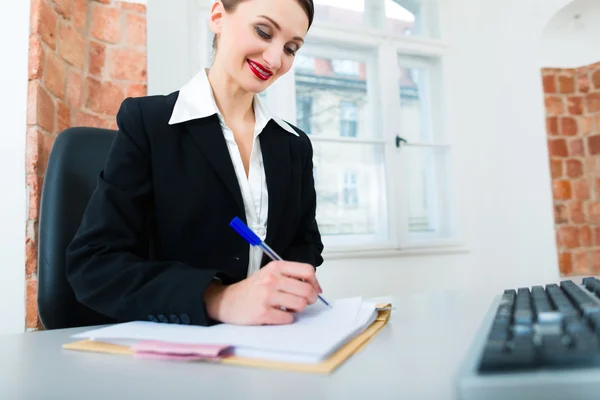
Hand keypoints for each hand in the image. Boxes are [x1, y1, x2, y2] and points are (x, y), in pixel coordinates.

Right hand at [204, 261, 322, 324]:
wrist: (226, 301)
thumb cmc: (252, 289)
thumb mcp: (270, 274)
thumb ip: (291, 277)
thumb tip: (316, 288)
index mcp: (276, 267)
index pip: (307, 271)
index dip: (314, 282)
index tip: (314, 290)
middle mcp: (272, 279)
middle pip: (307, 290)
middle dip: (310, 299)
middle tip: (303, 302)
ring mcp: (267, 296)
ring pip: (300, 305)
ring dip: (297, 309)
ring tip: (287, 307)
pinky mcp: (263, 313)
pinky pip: (288, 318)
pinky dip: (286, 319)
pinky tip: (277, 315)